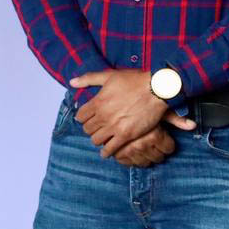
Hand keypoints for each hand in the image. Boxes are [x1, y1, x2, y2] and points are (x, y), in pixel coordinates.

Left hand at [70, 69, 195, 157]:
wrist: (155, 89)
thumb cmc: (134, 80)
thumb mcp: (109, 75)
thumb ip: (89, 78)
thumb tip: (72, 82)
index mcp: (98, 101)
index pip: (80, 116)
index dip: (83, 118)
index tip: (87, 118)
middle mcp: (103, 116)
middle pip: (87, 129)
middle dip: (90, 129)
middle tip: (95, 128)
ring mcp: (114, 127)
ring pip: (96, 140)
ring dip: (98, 140)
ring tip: (102, 138)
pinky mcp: (126, 135)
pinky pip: (110, 149)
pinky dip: (107, 152)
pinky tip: (107, 152)